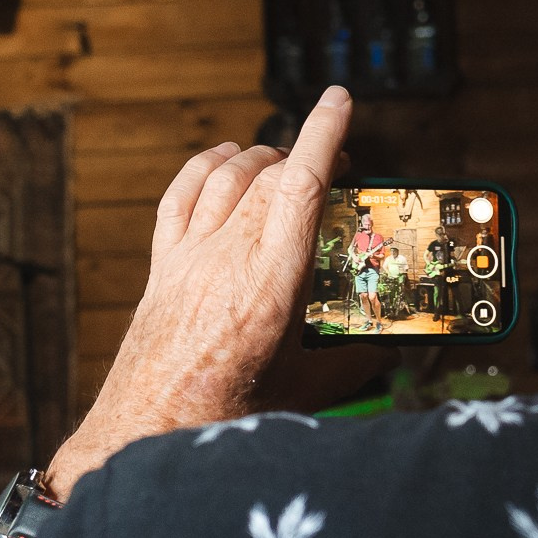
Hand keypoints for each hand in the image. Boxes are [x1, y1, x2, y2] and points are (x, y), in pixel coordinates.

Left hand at [49, 86, 367, 492]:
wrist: (146, 436)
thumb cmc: (222, 417)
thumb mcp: (303, 392)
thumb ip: (352, 363)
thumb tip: (392, 351)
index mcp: (271, 285)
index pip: (302, 186)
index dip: (324, 134)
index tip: (339, 101)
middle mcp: (226, 259)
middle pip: (269, 177)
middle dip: (306, 155)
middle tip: (335, 163)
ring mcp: (187, 258)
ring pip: (223, 177)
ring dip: (258, 158)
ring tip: (284, 159)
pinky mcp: (161, 267)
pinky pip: (179, 196)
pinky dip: (203, 169)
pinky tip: (219, 162)